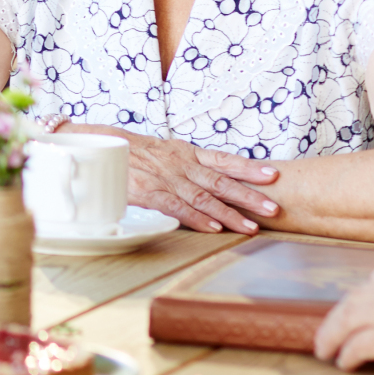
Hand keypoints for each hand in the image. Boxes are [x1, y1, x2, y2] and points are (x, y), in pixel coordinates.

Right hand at [127, 135, 280, 232]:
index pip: (224, 159)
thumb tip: (214, 177)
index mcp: (186, 152)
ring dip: (229, 213)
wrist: (99, 145)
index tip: (273, 175)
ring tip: (252, 226)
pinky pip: (177, 207)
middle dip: (249, 195)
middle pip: (221, 181)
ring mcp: (166, 179)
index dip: (248, 167)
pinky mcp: (149, 193)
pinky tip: (214, 229)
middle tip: (274, 207)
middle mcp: (181, 164)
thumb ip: (188, 164)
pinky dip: (197, 218)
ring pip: (204, 197)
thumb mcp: (166, 151)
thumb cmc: (135, 152)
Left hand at [314, 258, 373, 374]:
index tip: (342, 318)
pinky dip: (348, 355)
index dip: (351, 304)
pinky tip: (346, 362)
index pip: (370, 285)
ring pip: (350, 321)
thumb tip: (372, 280)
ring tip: (326, 351)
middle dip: (333, 322)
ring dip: (333, 339)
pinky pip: (360, 345)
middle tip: (323, 338)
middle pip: (354, 301)